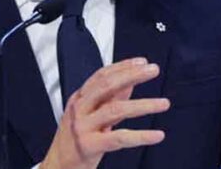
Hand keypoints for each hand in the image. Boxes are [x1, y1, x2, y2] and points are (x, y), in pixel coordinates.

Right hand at [41, 57, 170, 168]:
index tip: (143, 62)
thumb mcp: (90, 115)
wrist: (57, 167)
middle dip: (133, 75)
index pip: (102, 75)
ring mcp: (83, 127)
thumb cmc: (75, 140)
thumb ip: (110, 99)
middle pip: (107, 85)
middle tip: (153, 70)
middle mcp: (80, 109)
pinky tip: (156, 135)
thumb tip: (131, 81)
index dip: (123, 66)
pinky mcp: (89, 145)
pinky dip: (141, 136)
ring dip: (143, 105)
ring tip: (163, 103)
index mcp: (79, 99)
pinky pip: (119, 138)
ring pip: (116, 109)